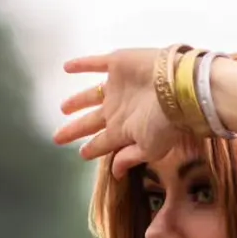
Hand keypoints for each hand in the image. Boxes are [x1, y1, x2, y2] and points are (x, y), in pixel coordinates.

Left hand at [54, 48, 181, 179]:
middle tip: (57, 138)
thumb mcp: (149, 148)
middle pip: (91, 122)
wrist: (179, 87)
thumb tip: (116, 174)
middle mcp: (118, 109)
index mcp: (124, 130)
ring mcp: (117, 87)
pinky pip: (94, 64)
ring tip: (63, 108)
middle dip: (75, 130)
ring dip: (77, 101)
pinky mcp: (118, 64)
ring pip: (90, 96)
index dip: (91, 149)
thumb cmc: (167, 123)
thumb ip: (129, 158)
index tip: (82, 154)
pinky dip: (81, 64)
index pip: (103, 143)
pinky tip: (67, 67)